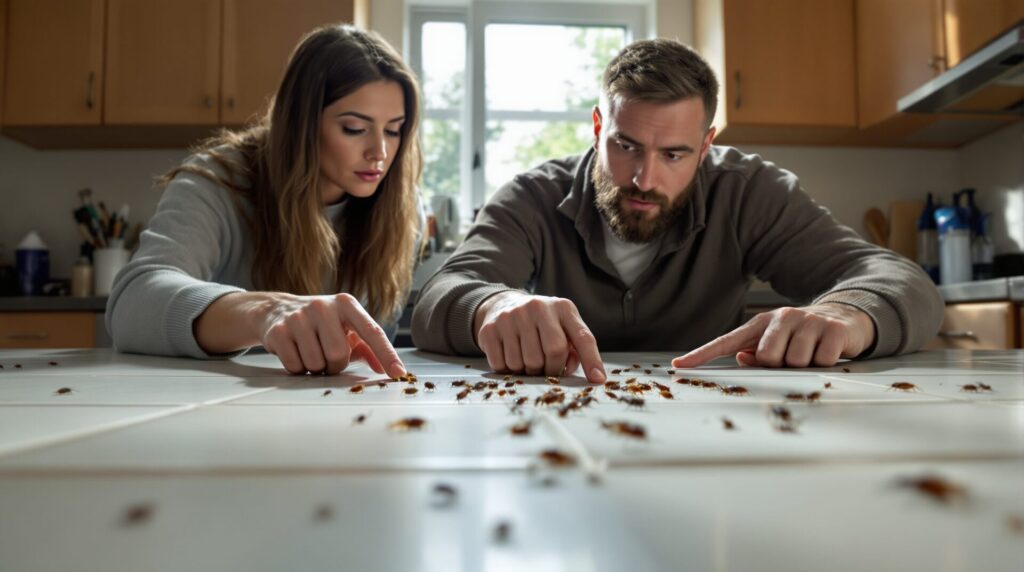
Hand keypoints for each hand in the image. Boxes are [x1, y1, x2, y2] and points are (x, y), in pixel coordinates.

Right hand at [255, 293, 405, 376]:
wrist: (278, 310)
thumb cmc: (321, 323)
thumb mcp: (346, 328)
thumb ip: (368, 348)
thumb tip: (385, 369)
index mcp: (346, 304)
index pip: (372, 332)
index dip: (387, 354)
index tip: (398, 373)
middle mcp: (323, 306)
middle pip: (339, 355)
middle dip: (335, 364)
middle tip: (327, 355)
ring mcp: (298, 317)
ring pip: (316, 364)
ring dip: (316, 367)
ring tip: (310, 351)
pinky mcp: (278, 331)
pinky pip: (295, 366)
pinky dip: (297, 367)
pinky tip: (295, 351)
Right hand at [473, 292, 604, 382]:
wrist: (503, 305)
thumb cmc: (541, 324)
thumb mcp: (563, 327)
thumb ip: (575, 349)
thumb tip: (580, 374)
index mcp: (563, 308)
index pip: (583, 337)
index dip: (592, 360)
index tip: (598, 380)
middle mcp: (538, 307)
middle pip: (553, 352)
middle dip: (552, 369)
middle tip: (546, 368)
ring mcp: (512, 316)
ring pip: (526, 363)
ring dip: (527, 371)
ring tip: (526, 358)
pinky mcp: (490, 329)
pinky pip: (502, 365)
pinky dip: (507, 370)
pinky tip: (510, 355)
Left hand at [671, 304, 875, 367]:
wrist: (846, 316)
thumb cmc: (804, 335)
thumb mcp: (777, 342)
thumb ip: (756, 353)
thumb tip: (742, 359)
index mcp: (761, 324)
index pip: (726, 341)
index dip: (701, 354)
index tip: (679, 366)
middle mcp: (782, 318)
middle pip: (767, 356)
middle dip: (780, 365)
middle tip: (792, 358)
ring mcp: (808, 321)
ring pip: (795, 361)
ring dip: (804, 365)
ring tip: (811, 354)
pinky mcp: (833, 329)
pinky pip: (822, 360)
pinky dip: (825, 363)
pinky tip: (827, 352)